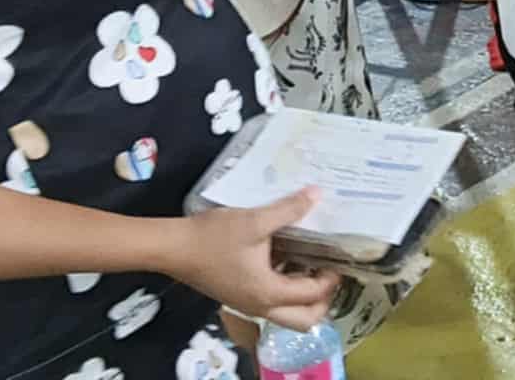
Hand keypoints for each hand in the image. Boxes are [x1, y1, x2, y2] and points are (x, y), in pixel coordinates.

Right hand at [166, 189, 341, 328]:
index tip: (340, 257)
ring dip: (305, 297)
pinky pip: (273, 303)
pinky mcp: (239, 297)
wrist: (173, 247)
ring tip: (313, 264)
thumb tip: (317, 195)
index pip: (312, 295)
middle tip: (330, 272)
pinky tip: (288, 259)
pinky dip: (287, 289)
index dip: (331, 278)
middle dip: (324, 301)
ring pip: (288, 314)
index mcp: (268, 292)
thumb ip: (289, 210)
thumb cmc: (214, 237)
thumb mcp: (254, 220)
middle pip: (304, 319)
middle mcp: (261, 306)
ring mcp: (248, 305)